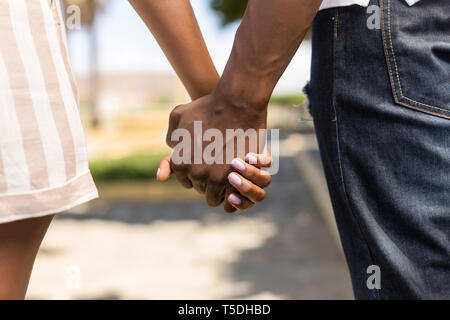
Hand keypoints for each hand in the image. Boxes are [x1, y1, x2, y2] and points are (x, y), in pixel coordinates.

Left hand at [163, 92, 267, 210]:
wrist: (236, 103)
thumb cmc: (208, 107)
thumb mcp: (179, 115)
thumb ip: (172, 135)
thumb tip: (173, 150)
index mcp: (180, 162)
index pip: (186, 182)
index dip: (197, 175)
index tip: (207, 166)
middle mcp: (194, 173)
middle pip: (201, 189)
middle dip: (208, 181)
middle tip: (219, 168)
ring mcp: (214, 178)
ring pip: (215, 195)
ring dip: (220, 188)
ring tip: (229, 175)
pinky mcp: (233, 178)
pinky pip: (230, 195)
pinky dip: (232, 191)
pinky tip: (237, 177)